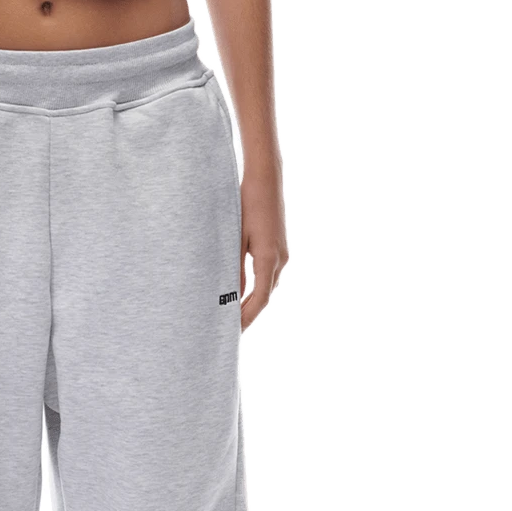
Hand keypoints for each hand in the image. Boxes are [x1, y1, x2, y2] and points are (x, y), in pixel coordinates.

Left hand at [239, 164, 289, 333]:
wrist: (265, 180)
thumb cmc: (247, 204)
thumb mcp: (236, 237)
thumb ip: (234, 266)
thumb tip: (229, 292)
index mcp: (268, 259)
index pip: (259, 298)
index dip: (247, 316)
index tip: (234, 330)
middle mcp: (280, 259)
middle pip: (265, 295)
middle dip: (249, 313)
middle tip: (231, 327)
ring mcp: (282, 253)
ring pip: (268, 285)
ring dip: (254, 300)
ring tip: (236, 313)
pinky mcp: (279, 246)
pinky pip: (269, 274)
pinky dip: (258, 286)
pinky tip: (245, 290)